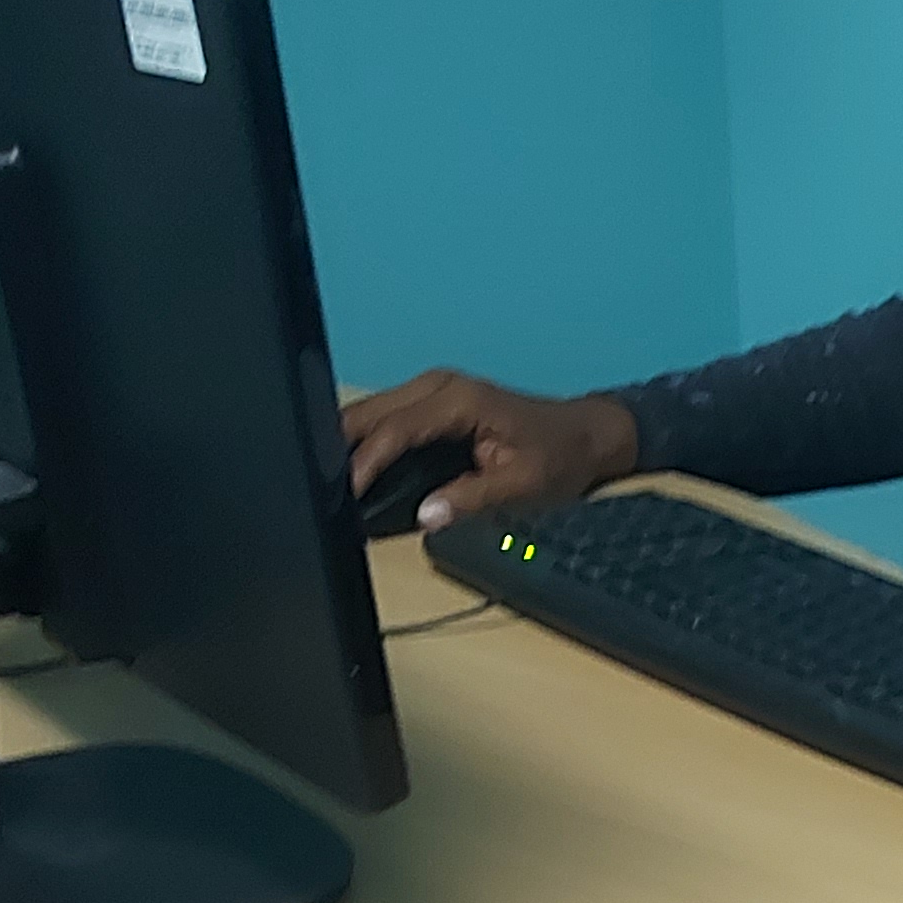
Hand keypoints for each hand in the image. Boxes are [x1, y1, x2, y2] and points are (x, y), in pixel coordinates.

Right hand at [338, 370, 639, 528]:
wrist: (586, 435)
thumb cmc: (559, 457)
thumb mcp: (522, 486)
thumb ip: (472, 498)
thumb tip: (426, 515)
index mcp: (459, 401)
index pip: (395, 430)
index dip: (365, 463)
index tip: (343, 493)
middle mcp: (439, 386)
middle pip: (370, 413)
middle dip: (340, 447)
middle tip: (316, 487)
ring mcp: (433, 390)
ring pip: (371, 411)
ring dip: (347, 442)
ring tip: (324, 480)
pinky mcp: (430, 403)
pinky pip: (386, 417)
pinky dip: (365, 440)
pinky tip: (350, 468)